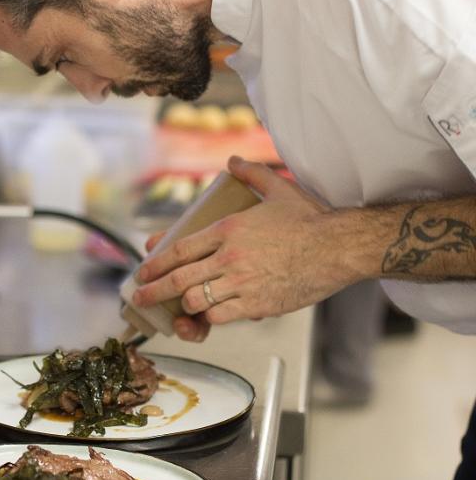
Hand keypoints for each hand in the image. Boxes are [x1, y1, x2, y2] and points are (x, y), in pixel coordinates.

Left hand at [134, 156, 354, 339]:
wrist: (339, 248)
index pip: (179, 249)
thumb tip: (234, 161)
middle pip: (178, 279)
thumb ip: (252, 174)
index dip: (156, 263)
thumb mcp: (278, 189)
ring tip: (178, 309)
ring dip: (184, 306)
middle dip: (153, 292)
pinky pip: (221, 317)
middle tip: (140, 298)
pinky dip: (211, 318)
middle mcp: (229, 257)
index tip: (142, 271)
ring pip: (196, 301)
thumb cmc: (310, 220)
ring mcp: (242, 283)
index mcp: (227, 229)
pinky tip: (210, 316)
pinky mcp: (257, 305)